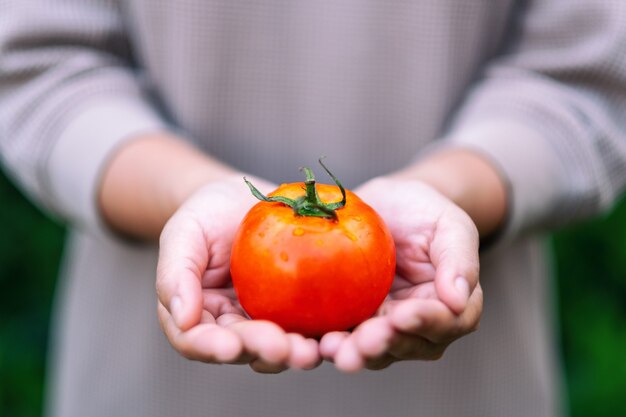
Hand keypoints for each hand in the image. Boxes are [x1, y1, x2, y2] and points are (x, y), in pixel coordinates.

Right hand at [156, 176, 320, 372]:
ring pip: (278, 346)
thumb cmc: (207, 213)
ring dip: (294, 353)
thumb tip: (182, 319)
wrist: (244, 199)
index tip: (230, 346)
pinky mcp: (296, 309)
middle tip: (282, 348)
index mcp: (197, 315)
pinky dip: (320, 333)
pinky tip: (335, 332)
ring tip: (310, 351)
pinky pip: (308, 324)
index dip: (211, 348)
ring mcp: (266, 320)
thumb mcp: (183, 233)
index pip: (197, 341)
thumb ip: (176, 273)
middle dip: (262, 351)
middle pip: (243, 349)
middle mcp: (232, 326)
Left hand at [320, 177, 481, 370]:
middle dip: (384, 345)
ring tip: (334, 348)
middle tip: (364, 341)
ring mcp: (383, 325)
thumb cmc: (424, 212)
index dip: (425, 322)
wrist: (386, 204)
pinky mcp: (353, 319)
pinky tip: (312, 342)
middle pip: (406, 344)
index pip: (446, 323)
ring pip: (373, 350)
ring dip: (354, 352)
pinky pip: (342, 336)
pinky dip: (327, 342)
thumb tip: (458, 299)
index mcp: (450, 305)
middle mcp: (419, 325)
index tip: (402, 315)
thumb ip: (459, 260)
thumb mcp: (450, 225)